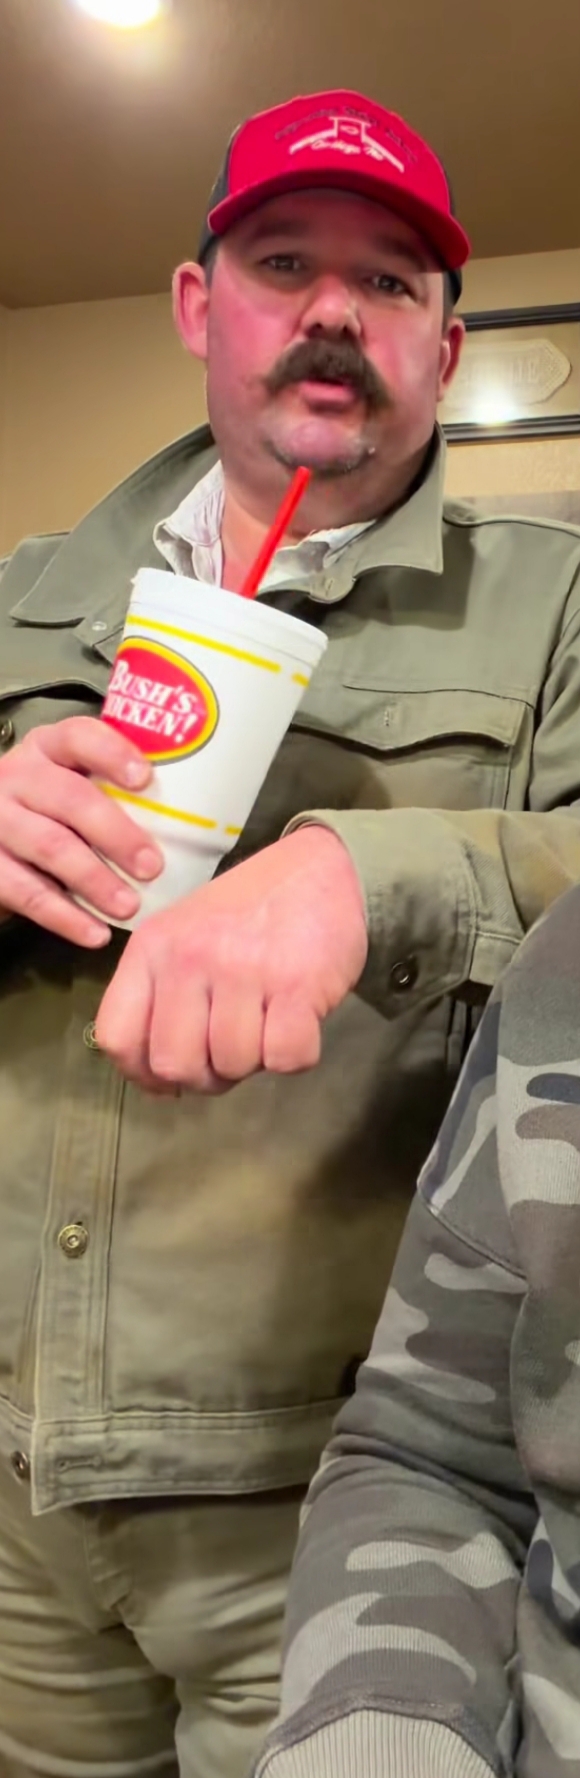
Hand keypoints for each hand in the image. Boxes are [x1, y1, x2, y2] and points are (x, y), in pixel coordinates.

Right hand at [0, 716, 162, 944]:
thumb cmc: (48, 813)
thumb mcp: (69, 787)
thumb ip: (112, 794)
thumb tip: (190, 824)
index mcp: (47, 749)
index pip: (78, 736)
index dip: (112, 753)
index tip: (146, 779)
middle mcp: (17, 776)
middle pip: (69, 798)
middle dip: (116, 833)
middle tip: (152, 867)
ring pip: (50, 846)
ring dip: (95, 880)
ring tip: (130, 906)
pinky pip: (27, 893)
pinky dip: (66, 917)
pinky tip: (97, 934)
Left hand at [96, 826, 367, 1091]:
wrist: (317, 867)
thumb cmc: (246, 913)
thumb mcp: (183, 938)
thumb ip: (162, 998)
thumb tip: (161, 1082)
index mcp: (152, 948)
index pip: (117, 1037)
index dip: (143, 1073)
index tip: (170, 1078)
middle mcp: (190, 957)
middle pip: (175, 1064)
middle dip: (206, 1075)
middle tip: (230, 1050)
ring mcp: (243, 970)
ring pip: (233, 1065)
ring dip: (255, 1060)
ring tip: (267, 1022)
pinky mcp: (297, 985)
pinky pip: (285, 1059)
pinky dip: (296, 1054)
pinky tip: (298, 1021)